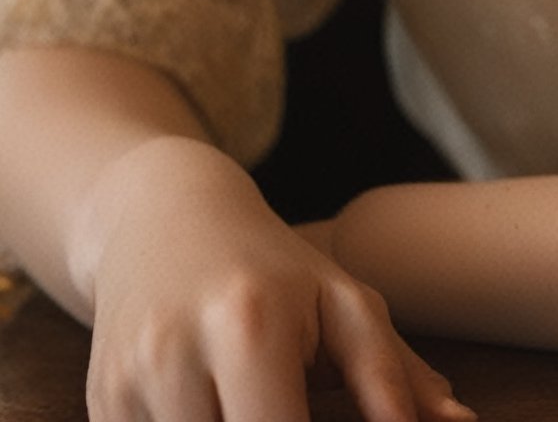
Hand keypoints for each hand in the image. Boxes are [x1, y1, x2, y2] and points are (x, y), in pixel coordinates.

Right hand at [77, 137, 474, 421]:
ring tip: (261, 397)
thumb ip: (395, 374)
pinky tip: (216, 405)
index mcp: (249, 324)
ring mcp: (125, 385)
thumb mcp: (343, 302)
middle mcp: (175, 354)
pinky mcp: (99, 405)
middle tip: (301, 402)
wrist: (161, 216)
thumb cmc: (272, 266)